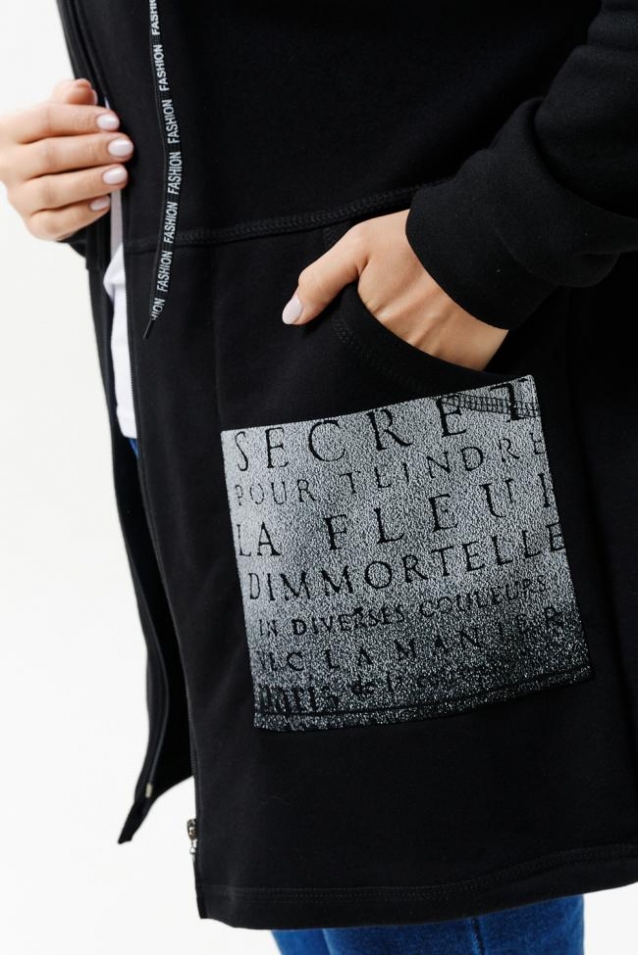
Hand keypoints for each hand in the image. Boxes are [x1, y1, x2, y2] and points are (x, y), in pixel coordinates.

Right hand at [0, 78, 133, 241]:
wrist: (47, 182)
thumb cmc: (54, 142)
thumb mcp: (59, 117)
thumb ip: (69, 101)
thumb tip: (82, 88)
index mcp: (9, 130)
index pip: (44, 119)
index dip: (81, 120)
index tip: (114, 122)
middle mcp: (8, 164)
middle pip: (50, 155)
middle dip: (91, 150)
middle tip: (125, 148)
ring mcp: (19, 197)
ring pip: (52, 191)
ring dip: (90, 182)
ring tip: (121, 175)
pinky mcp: (33, 225)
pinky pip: (55, 224)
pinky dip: (81, 214)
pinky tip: (105, 203)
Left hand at [281, 209, 507, 371]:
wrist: (488, 240)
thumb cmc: (419, 240)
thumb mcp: (359, 244)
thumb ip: (320, 282)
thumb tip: (291, 318)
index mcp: (368, 328)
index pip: (344, 356)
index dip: (346, 349)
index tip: (354, 339)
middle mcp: (397, 354)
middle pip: (373, 372)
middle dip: (373, 363)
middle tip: (388, 339)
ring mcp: (431, 365)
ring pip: (406, 381)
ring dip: (404, 370)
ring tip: (417, 340)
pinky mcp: (464, 369)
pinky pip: (443, 384)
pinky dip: (438, 375)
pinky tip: (442, 351)